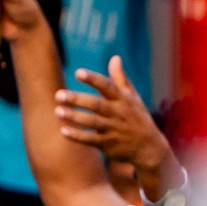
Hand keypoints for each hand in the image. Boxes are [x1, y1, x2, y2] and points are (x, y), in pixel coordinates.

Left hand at [56, 55, 171, 173]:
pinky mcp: (109, 145)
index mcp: (123, 99)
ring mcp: (114, 129)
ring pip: (92, 122)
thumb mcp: (133, 98)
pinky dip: (78, 136)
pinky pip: (91, 140)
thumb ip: (121, 79)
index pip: (108, 86)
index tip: (78, 73)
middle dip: (77, 99)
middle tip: (58, 95)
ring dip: (74, 117)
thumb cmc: (137, 118)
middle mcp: (119, 113)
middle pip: (96, 105)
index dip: (93, 79)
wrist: (149, 147)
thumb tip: (115, 58)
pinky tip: (63, 131)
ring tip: (57, 111)